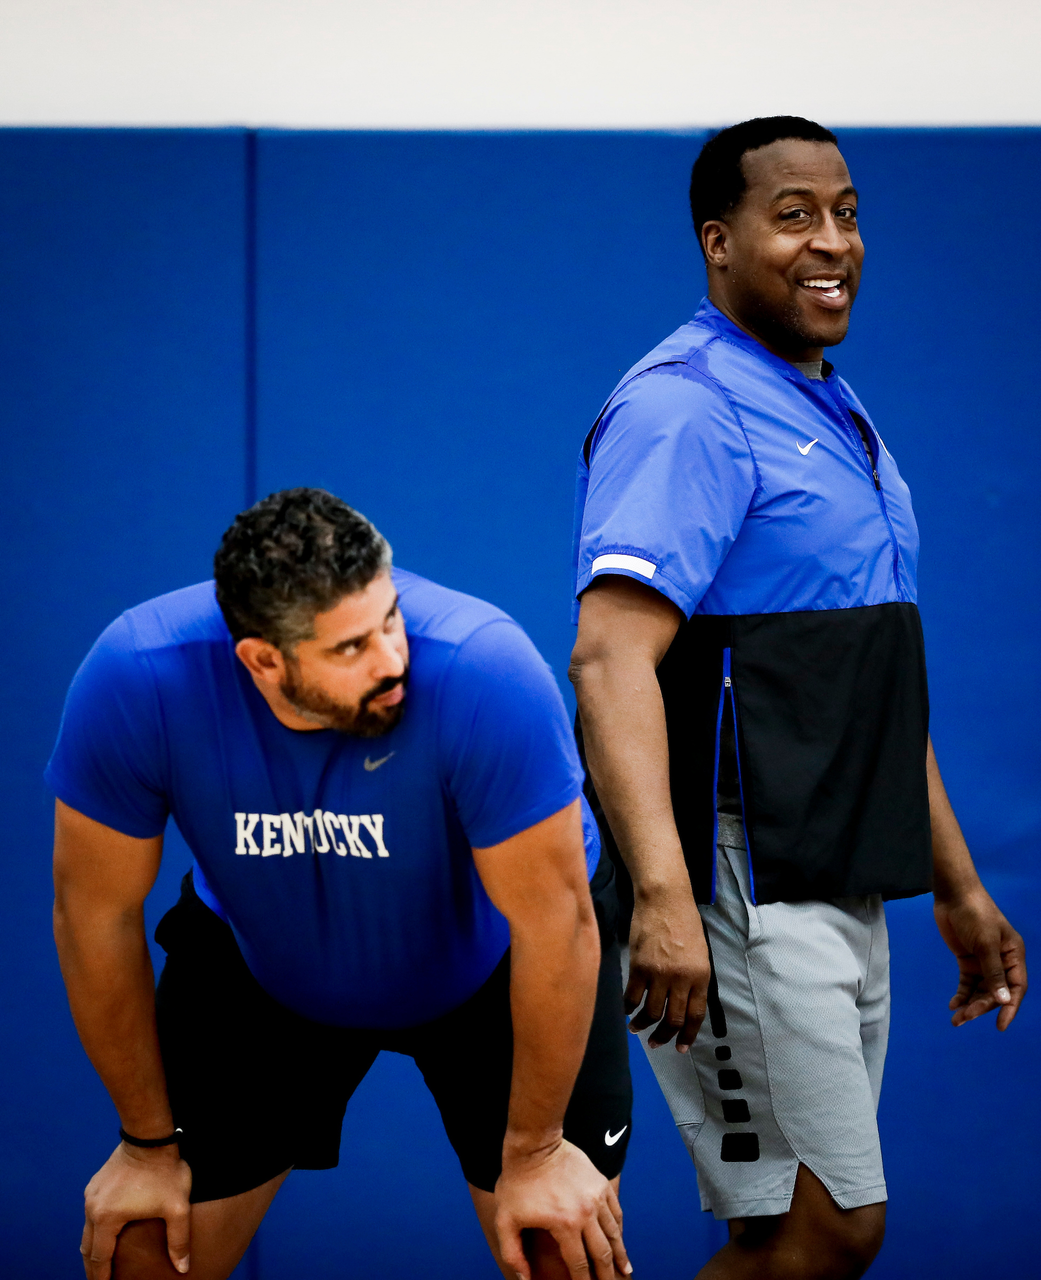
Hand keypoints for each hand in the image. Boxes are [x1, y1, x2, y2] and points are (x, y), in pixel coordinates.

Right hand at [81, 1142, 191, 1278]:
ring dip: (93, 1248)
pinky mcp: (96, 1184)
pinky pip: (91, 1214)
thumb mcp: (176, 1208)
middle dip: (93, 1268)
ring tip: (100, 1263)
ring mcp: (92, 1194)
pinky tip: (104, 1234)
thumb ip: (178, 1240)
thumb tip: (183, 1268)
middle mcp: (92, 1208)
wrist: (152, 1136)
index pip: (99, 1258)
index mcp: (107, 1218)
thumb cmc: (165, 1172)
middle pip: (87, 1248)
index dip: (101, 1277)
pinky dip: (95, 1230)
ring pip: (87, 1231)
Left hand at [495, 1138, 629, 1279]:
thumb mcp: (506, 1220)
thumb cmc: (517, 1181)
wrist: (534, 1143)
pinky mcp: (600, 1182)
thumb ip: (513, 1253)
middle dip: (607, 1275)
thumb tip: (524, 1279)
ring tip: (625, 1269)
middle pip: (602, 1253)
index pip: (579, 1265)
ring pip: (614, 1233)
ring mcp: (596, 1196)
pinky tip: (620, 1238)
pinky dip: (619, 1228)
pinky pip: (616, 1210)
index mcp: (565, 1225)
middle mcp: (586, 1213)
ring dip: (620, 1254)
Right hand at [625, 882, 709, 1050]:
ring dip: (643, 1025)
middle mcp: (681, 979)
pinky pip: (632, 996)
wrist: (664, 899)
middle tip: (657, 1043)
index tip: (680, 1048)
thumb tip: (684, 1004)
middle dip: (664, 1036)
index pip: (695, 1016)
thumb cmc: (685, 922)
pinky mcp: (639, 967)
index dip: (687, 1035)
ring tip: (637, 1029)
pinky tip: (627, 1011)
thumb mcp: (701, 953)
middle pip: (672, 1019)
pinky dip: (628, 1007)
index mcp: (701, 976)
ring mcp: (659, 974)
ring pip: (651, 1011)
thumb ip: (695, 979)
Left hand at [934, 887, 1026, 1030]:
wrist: (952, 894)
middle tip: (966, 1017)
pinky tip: (953, 1005)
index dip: (1010, 1007)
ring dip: (970, 1004)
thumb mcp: (986, 943)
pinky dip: (961, 994)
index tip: (1000, 1026)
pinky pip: (967, 982)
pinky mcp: (967, 959)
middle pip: (996, 991)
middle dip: (982, 1006)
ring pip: (980, 990)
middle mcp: (1002, 961)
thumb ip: (994, 972)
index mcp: (1014, 955)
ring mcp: (983, 961)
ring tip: (956, 1018)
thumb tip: (1004, 1000)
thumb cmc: (975, 914)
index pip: (1016, 987)